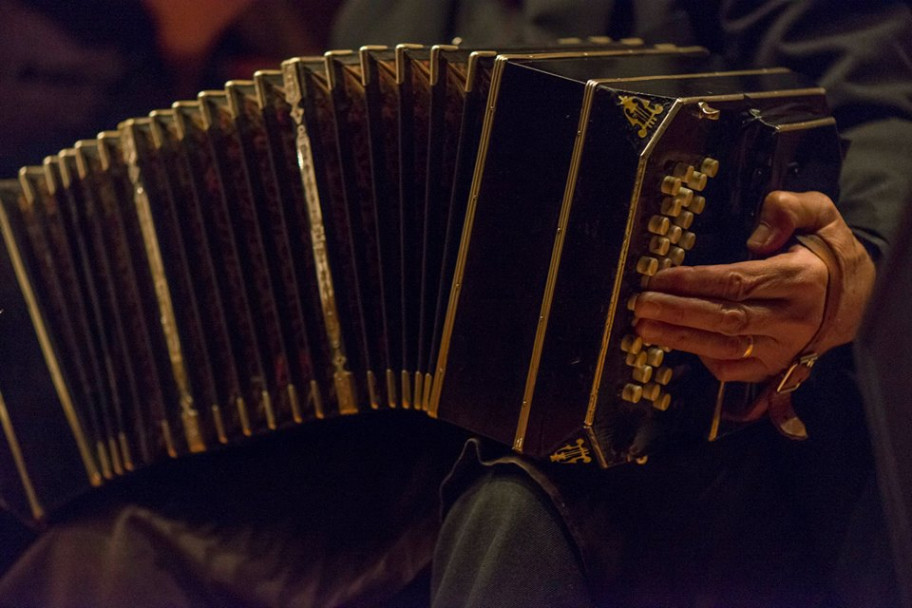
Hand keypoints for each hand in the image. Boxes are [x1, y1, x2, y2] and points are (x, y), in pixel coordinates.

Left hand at [631, 190, 875, 383]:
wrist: (856, 297)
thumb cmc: (824, 251)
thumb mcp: (818, 214)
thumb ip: (788, 209)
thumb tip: (756, 238)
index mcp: (799, 280)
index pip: (737, 283)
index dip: (694, 282)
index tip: (658, 278)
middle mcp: (791, 319)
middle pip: (725, 319)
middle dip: (677, 313)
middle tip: (640, 305)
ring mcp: (783, 348)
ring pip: (725, 349)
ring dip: (680, 340)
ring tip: (643, 327)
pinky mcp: (775, 366)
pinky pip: (733, 370)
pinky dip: (703, 360)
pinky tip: (676, 343)